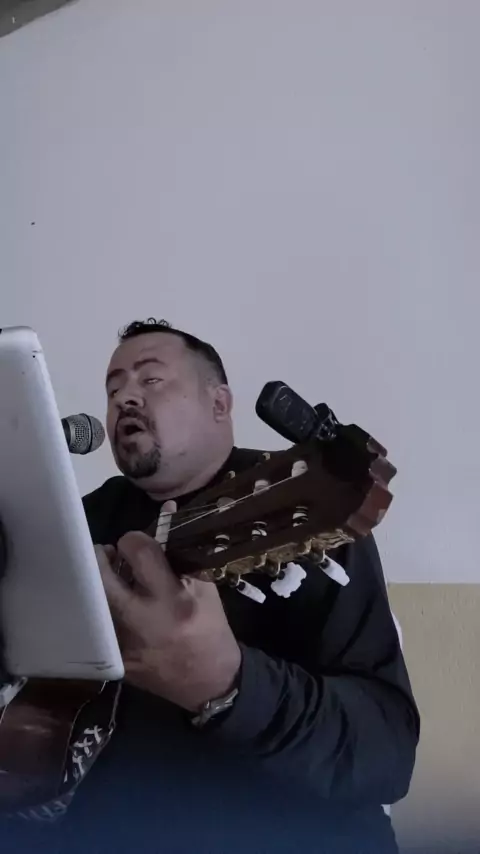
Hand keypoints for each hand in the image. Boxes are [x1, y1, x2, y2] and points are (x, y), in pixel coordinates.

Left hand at [95, 510, 240, 711]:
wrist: (209, 683)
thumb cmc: (210, 629)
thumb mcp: (205, 589)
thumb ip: (180, 555)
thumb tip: (167, 513)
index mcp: (173, 599)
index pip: (139, 553)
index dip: (133, 539)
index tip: (135, 542)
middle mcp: (144, 621)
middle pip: (102, 578)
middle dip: (100, 558)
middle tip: (107, 552)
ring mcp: (126, 644)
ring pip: (96, 602)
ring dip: (100, 584)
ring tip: (110, 576)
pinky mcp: (117, 661)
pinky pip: (102, 625)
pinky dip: (106, 610)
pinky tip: (116, 605)